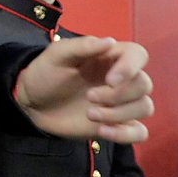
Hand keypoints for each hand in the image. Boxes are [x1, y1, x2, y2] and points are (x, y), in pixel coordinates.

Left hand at [14, 37, 152, 144]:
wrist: (33, 103)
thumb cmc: (46, 72)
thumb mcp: (58, 54)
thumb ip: (83, 46)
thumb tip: (110, 41)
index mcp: (111, 57)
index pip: (139, 55)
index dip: (131, 67)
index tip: (110, 79)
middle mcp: (122, 79)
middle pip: (143, 85)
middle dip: (118, 94)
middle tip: (89, 96)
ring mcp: (121, 103)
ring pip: (144, 108)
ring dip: (119, 114)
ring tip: (90, 114)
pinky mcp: (116, 125)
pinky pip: (139, 132)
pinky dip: (126, 134)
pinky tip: (102, 131)